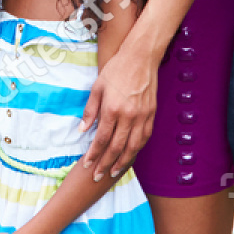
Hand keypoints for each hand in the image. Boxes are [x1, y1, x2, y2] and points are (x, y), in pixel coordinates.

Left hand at [79, 40, 157, 180]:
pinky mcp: (151, 115)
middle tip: (97, 176)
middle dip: (105, 164)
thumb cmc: (116, 70)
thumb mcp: (97, 87)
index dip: (94, 154)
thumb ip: (90, 110)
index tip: (87, 164)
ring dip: (122, 162)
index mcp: (112, 109)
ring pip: (133, 147)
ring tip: (113, 172)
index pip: (101, 139)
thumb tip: (82, 130)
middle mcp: (128, 116)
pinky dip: (136, 150)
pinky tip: (130, 155)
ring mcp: (142, 117)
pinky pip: (144, 138)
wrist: (140, 58)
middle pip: (116, 148)